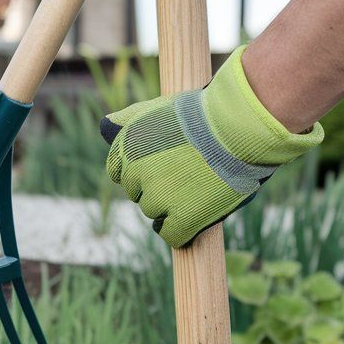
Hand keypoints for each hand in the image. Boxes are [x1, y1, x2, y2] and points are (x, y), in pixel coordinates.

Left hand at [100, 47, 323, 246]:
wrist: (238, 126)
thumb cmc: (203, 115)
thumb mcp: (158, 108)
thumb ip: (128, 119)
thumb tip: (105, 126)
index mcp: (127, 148)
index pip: (119, 173)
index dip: (142, 171)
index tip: (164, 165)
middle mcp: (136, 175)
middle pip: (138, 194)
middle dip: (157, 187)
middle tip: (186, 175)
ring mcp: (158, 199)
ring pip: (155, 213)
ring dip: (171, 207)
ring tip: (198, 188)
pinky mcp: (181, 219)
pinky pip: (172, 235)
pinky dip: (182, 230)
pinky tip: (196, 216)